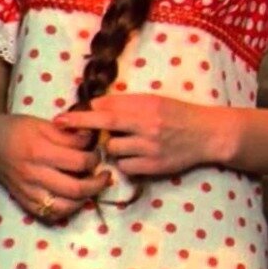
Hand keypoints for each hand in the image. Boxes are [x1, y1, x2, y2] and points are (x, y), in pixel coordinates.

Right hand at [0, 111, 106, 221]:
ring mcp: (28, 191)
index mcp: (39, 151)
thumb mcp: (44, 123)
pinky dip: (67, 210)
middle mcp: (33, 174)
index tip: (99, 152)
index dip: (95, 158)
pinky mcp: (24, 202)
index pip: (78, 161)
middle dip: (97, 184)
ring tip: (93, 188)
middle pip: (75, 188)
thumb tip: (92, 139)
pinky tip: (75, 199)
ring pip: (64, 207)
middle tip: (105, 175)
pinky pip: (50, 214)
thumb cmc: (19, 129)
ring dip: (84, 199)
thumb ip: (68, 134)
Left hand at [54, 94, 245, 176]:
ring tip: (125, 142)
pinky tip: (136, 156)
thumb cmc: (178, 113)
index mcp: (146, 106)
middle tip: (64, 128)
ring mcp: (150, 148)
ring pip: (113, 150)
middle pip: (105, 128)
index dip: (81, 114)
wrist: (207, 134)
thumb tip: (96, 104)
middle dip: (82, 128)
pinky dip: (125, 163)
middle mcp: (147, 125)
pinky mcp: (153, 167)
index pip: (106, 109)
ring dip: (111, 147)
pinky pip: (125, 167)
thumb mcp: (154, 101)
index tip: (60, 117)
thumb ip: (127, 103)